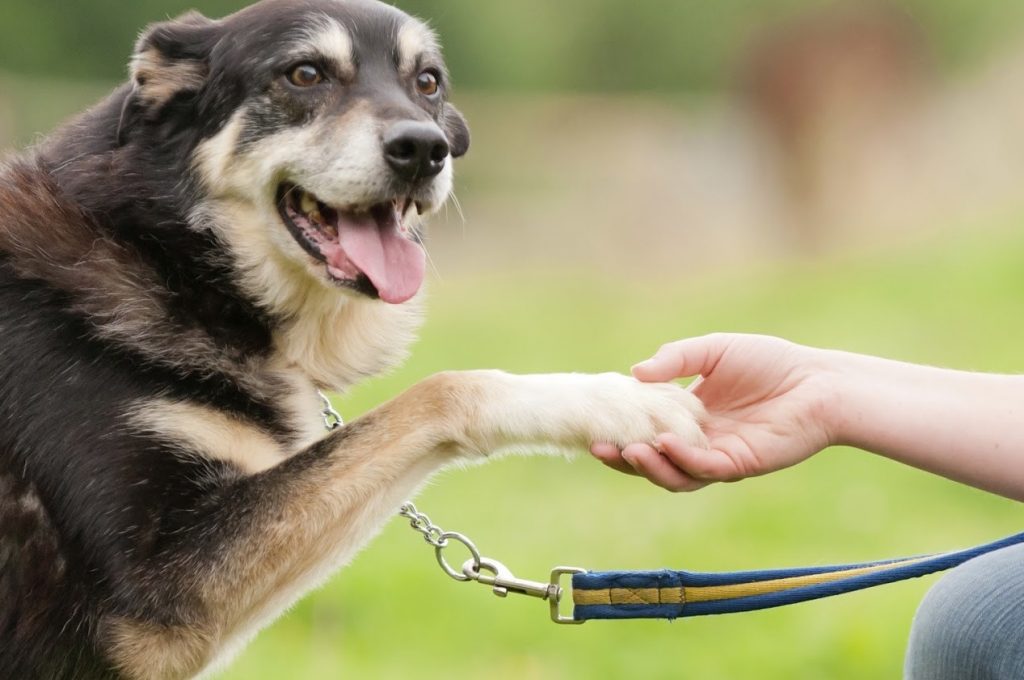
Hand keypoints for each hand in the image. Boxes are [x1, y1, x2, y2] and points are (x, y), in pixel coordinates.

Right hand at [591, 334, 836, 491]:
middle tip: (599, 446)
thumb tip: (634, 372)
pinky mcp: (739, 465)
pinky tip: (667, 444)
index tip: (595, 423)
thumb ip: (675, 360)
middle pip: (652, 460)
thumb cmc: (770, 362)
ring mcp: (716, 456)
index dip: (619, 429)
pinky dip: (682, 460)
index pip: (644, 429)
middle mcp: (698, 441)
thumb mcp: (713, 351)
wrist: (818, 382)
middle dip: (623, 458)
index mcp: (687, 416)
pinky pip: (703, 469)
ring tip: (628, 450)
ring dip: (648, 466)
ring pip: (674, 474)